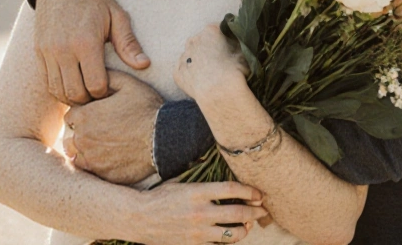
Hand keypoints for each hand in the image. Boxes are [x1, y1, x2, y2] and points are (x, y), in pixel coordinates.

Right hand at [35, 0, 148, 103]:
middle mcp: (63, 50)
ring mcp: (48, 52)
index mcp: (86, 42)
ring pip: (58, 91)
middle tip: (101, 95)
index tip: (113, 87)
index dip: (106, 92)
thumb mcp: (116, 16)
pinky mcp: (39, 52)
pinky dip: (60, 88)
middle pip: (75, 93)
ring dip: (73, 97)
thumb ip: (128, 43)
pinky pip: (48, 82)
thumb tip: (144, 65)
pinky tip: (74, 83)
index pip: (96, 85)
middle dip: (90, 99)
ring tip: (87, 91)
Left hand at [63, 71, 162, 184]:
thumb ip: (108, 77)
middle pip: (71, 136)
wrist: (164, 139)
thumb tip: (97, 74)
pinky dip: (94, 163)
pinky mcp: (101, 173)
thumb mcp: (129, 84)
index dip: (83, 114)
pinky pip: (88, 169)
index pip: (71, 116)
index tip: (95, 115)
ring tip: (102, 145)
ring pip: (76, 154)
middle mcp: (83, 138)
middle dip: (82, 132)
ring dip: (84, 149)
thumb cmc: (147, 109)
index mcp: (86, 116)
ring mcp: (91, 158)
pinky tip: (107, 156)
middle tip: (100, 130)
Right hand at [134, 181, 267, 244]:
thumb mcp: (179, 181)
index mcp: (197, 192)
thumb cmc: (159, 197)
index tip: (258, 193)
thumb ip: (199, 176)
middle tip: (263, 210)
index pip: (232, 189)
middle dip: (256, 211)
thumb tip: (216, 163)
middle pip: (238, 213)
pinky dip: (228, 241)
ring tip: (249, 225)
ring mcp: (197, 231)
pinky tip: (231, 236)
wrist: (138, 218)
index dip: (249, 191)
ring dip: (246, 229)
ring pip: (233, 234)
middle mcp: (200, 212)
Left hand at [174, 24, 248, 103]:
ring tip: (209, 74)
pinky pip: (183, 71)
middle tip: (218, 62)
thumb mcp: (243, 51)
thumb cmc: (235, 70)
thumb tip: (236, 41)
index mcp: (210, 31)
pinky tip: (200, 82)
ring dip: (197, 61)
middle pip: (201, 42)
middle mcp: (193, 40)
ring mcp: (183, 57)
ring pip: (190, 56)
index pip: (216, 30)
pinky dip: (190, 75)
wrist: (221, 92)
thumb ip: (236, 42)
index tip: (228, 48)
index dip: (223, 39)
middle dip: (208, 49)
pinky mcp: (177, 73)